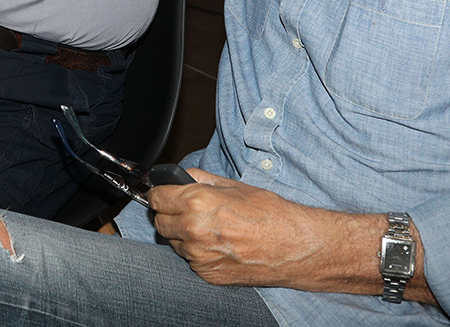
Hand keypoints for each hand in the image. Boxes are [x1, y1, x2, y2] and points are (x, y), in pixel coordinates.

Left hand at [151, 169, 329, 287]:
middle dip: (169, 214)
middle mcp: (193, 230)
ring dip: (183, 235)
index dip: (160, 193)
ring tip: (208, 228)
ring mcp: (199, 255)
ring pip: (174, 242)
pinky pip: (190, 260)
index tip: (165, 193)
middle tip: (186, 210)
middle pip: (160, 222)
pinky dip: (197, 252)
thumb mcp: (233, 185)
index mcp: (197, 203)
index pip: (156, 198)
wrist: (293, 246)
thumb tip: (182, 177)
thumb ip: (200, 180)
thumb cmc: (269, 214)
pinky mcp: (207, 273)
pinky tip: (218, 244)